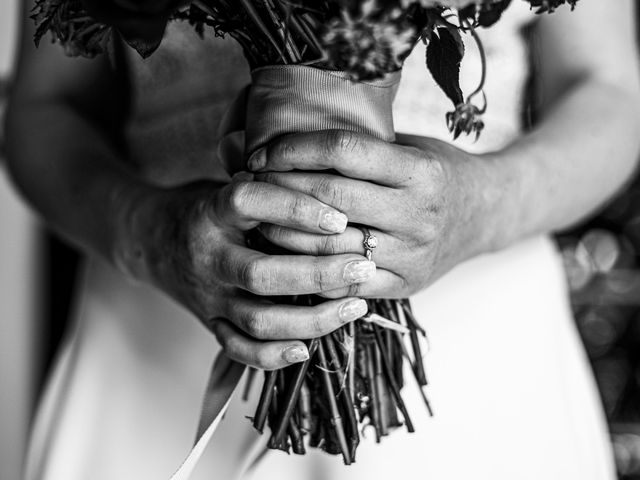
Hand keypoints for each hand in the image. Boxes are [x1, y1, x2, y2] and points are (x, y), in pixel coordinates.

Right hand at [115, 174, 374, 368]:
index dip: (296, 208)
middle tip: (364, 266)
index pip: (249, 201)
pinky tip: (308, 348)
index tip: (340, 217)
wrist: (152, 242)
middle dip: (320, 273)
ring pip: (259, 320)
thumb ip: (267, 182)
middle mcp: (207, 256)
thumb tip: (332, 173)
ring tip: (356, 304)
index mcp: (210, 211)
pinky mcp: (210, 323)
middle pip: (262, 273)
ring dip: (313, 318)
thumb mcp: (227, 184)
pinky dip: (274, 356)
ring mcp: (208, 296)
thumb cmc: (208, 209)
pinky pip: (240, 350)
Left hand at [247, 130, 493, 298]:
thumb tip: (278, 131)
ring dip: (283, 233)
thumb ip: (358, 146)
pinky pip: (343, 285)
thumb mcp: (408, 146)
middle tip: (250, 183)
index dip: (294, 148)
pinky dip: (309, 271)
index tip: (263, 152)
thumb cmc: (435, 172)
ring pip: (330, 248)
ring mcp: (413, 255)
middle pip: (330, 200)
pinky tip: (286, 255)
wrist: (484, 215)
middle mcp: (419, 215)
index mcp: (420, 171)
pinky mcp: (405, 286)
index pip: (343, 152)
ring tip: (258, 219)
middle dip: (279, 190)